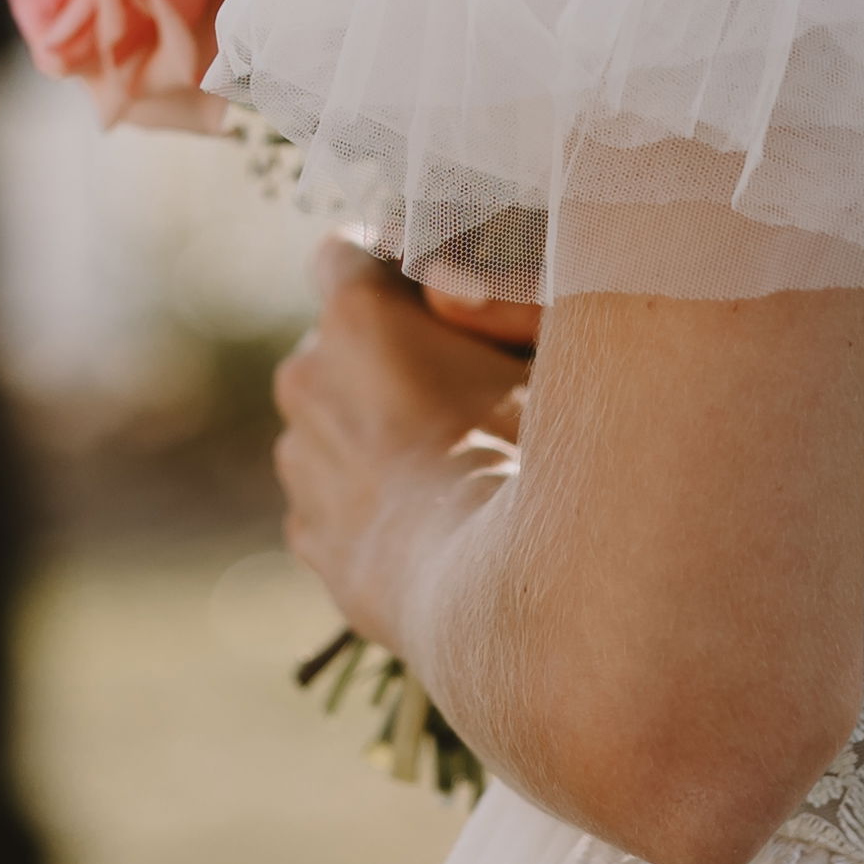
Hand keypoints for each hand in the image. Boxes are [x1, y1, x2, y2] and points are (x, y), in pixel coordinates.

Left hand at [274, 242, 530, 656]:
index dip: (398, 270)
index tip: (451, 304)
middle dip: (390, 356)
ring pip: (335, 421)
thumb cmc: (547, 465)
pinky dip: (378, 500)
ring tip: (463, 469)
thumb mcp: (561, 350)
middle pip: (340, 342)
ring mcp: (302, 467)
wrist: (512, 612)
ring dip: (379, 430)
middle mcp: (307, 381)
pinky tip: (443, 523)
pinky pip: (340, 497)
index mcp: (357, 317)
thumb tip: (453, 288)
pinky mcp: (312, 541)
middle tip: (474, 394)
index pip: (348, 250)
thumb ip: (511, 290)